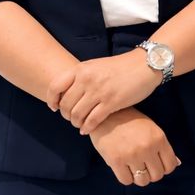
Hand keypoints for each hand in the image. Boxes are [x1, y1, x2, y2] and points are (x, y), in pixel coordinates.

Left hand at [46, 49, 161, 133]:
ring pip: (77, 115)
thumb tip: (66, 93)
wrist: (143, 65)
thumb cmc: (119, 67)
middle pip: (65, 104)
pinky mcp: (111, 102)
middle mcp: (87, 79)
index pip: (55, 86)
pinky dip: (87, 128)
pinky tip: (87, 129)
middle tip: (71, 118)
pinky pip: (92, 120)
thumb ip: (81, 77)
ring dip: (76, 123)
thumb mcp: (96, 66)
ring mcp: (98, 91)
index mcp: (81, 68)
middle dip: (66, 115)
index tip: (55, 108)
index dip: (52, 100)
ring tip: (80, 124)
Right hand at [88, 106, 181, 185]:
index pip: (170, 166)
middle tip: (142, 165)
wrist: (105, 114)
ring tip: (132, 166)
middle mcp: (147, 147)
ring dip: (138, 177)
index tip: (155, 164)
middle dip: (150, 173)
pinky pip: (126, 181)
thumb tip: (177, 163)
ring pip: (142, 181)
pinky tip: (123, 166)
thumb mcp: (150, 128)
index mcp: (158, 138)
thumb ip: (162, 146)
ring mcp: (132, 155)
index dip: (164, 167)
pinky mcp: (116, 161)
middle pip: (157, 176)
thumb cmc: (129, 120)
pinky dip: (125, 176)